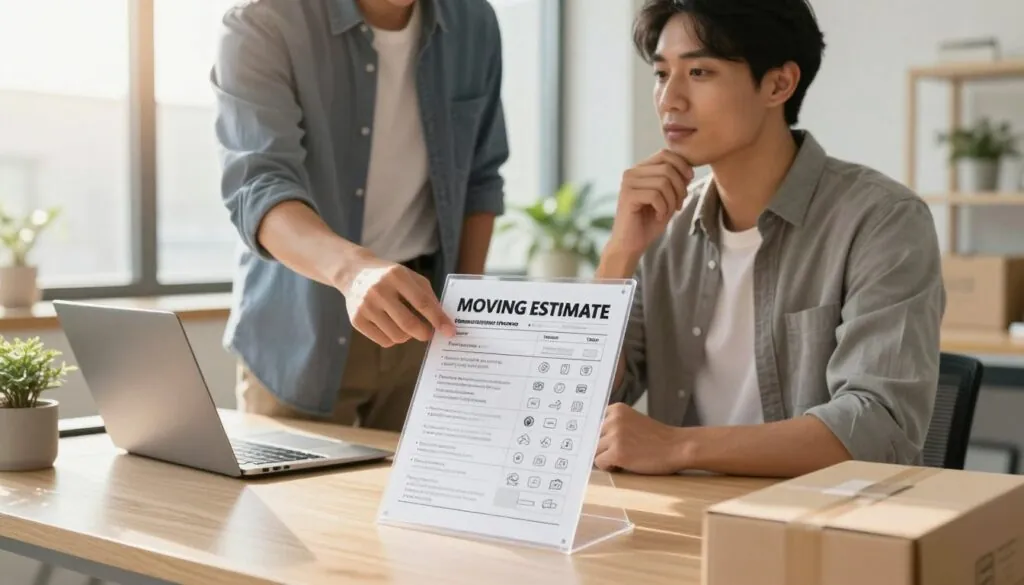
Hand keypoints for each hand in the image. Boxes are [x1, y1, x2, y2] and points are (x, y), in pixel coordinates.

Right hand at [335, 251, 455, 347]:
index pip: (422, 302)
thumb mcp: (410, 277)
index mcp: (396, 276)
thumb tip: (443, 322)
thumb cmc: (389, 277)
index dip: (438, 319)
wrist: (354, 273)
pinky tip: (392, 327)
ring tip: (406, 325)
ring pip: (397, 336)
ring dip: (408, 336)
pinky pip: (384, 341)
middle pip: (409, 324)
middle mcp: (379, 291)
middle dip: (424, 333)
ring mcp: (365, 306)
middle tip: (428, 333)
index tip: (451, 331)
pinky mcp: (356, 320)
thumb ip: (428, 296)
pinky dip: (394, 338)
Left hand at [594, 403, 688, 474]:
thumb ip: (615, 425)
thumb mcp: (633, 421)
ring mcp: (614, 436)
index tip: (607, 440)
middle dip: (604, 446)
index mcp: (617, 409)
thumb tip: (592, 438)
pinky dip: (609, 467)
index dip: (600, 434)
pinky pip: (599, 463)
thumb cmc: (657, 438)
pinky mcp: (617, 453)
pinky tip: (623, 465)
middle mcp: (613, 420)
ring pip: (595, 451)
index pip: (594, 422)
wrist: (677, 447)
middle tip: (622, 451)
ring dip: (607, 457)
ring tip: (625, 457)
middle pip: (593, 437)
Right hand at [607, 149, 693, 257]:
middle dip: (680, 188)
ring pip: (663, 182)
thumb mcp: (667, 198)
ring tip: (667, 212)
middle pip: (667, 168)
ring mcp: (628, 183)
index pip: (665, 154)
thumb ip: (675, 182)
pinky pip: (656, 195)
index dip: (682, 166)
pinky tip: (659, 217)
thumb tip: (688, 170)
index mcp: (640, 169)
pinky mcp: (628, 196)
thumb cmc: (648, 222)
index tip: (689, 183)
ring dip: (672, 200)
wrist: (630, 244)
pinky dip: (663, 208)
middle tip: (678, 205)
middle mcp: (632, 172)